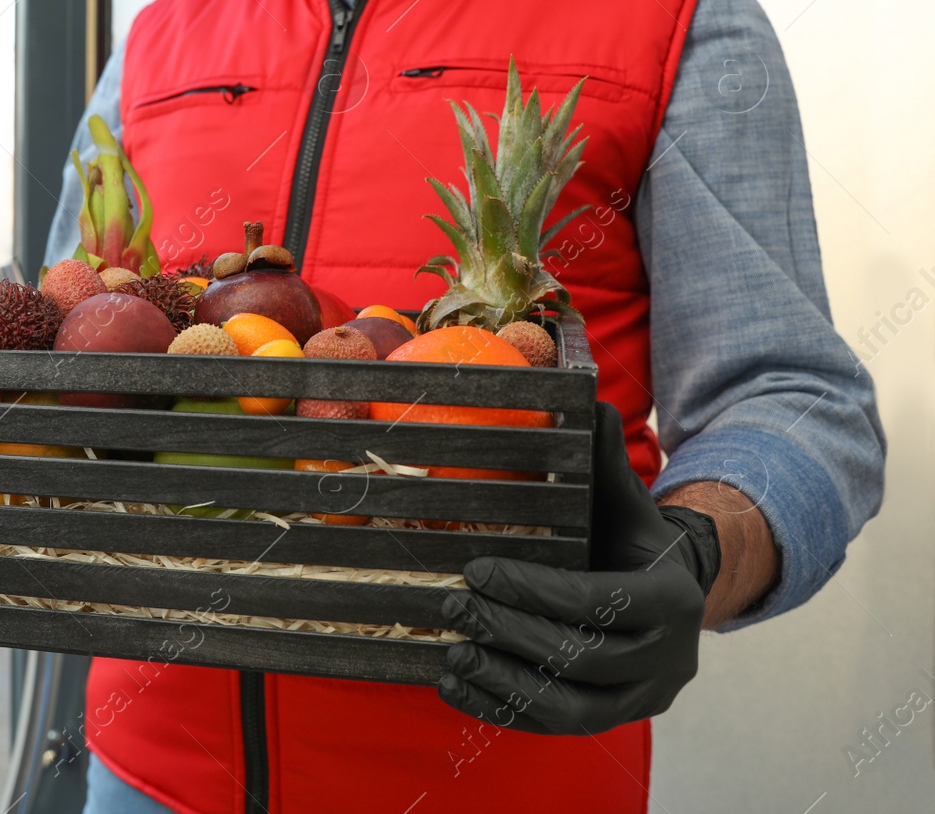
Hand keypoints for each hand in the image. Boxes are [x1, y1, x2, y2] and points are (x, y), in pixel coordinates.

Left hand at [435, 402, 719, 733]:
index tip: (479, 569)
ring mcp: (641, 699)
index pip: (601, 603)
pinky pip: (553, 727)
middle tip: (455, 603)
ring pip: (570, 707)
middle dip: (510, 631)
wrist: (662, 594)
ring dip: (503, 680)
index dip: (536, 591)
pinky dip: (502, 710)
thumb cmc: (626, 538)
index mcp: (673, 599)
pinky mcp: (611, 722)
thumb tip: (585, 398)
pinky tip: (455, 683)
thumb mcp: (621, 497)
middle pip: (582, 658)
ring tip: (453, 651)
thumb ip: (603, 454)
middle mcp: (668, 659)